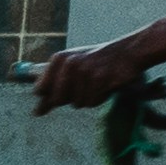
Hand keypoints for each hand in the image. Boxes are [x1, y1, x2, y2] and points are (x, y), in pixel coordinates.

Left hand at [30, 37, 148, 114]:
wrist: (129, 51)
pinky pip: (92, 102)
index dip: (52, 94)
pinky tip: (106, 85)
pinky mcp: (100, 79)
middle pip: (58, 100)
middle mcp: (69, 63)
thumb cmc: (97, 61)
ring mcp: (85, 71)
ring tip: (98, 82)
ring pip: (77, 103)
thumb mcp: (72, 68)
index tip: (66, 87)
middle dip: (71, 97)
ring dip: (89, 98)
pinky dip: (100, 98)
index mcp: (59, 58)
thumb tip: (36, 113)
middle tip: (85, 84)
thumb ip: (52, 90)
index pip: (40, 90)